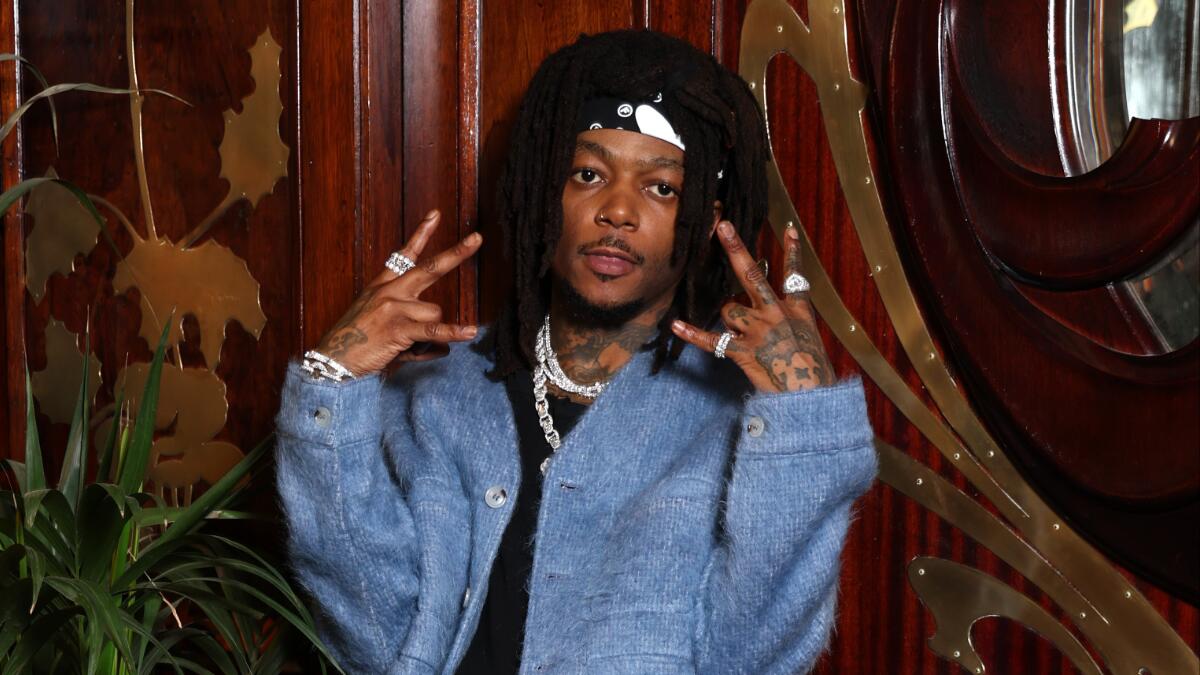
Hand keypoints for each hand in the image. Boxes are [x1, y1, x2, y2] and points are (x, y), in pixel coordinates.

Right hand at [313, 210, 481, 375]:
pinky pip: (433, 330)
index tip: (435, 214)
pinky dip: (453, 333)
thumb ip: (416, 333)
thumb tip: (444, 348)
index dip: (421, 234)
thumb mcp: (383, 327)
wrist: (332, 361)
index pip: (404, 255)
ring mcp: (393, 307)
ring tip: (408, 346)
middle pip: (429, 268)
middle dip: (456, 254)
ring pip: (434, 313)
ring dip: (431, 333)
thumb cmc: (357, 346)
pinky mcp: (398, 328)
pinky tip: (470, 332)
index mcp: (382, 286)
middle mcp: (389, 291)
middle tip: (477, 239)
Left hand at [671, 220, 834, 392]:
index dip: (792, 251)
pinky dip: (693, 334)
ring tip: (737, 329)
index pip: (795, 275)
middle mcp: (776, 314)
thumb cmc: (815, 374)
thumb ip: (794, 324)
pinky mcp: (744, 351)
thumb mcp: (812, 341)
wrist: (811, 397)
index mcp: (797, 311)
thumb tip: (776, 312)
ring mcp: (758, 331)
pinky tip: (676, 325)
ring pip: (729, 309)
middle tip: (723, 226)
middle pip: (752, 275)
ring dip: (727, 314)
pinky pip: (712, 340)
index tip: (787, 228)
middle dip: (736, 249)